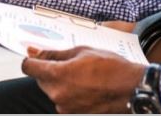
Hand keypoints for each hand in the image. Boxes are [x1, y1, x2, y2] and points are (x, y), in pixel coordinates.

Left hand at [21, 46, 145, 113]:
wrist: (132, 89)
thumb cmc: (112, 69)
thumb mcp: (82, 52)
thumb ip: (55, 53)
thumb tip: (35, 51)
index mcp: (57, 75)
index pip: (28, 67)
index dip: (32, 60)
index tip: (37, 58)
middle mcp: (57, 94)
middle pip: (40, 80)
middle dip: (49, 72)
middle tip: (70, 65)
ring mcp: (65, 107)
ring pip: (52, 91)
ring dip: (61, 84)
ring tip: (83, 77)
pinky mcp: (73, 114)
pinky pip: (63, 101)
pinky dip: (70, 94)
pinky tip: (86, 88)